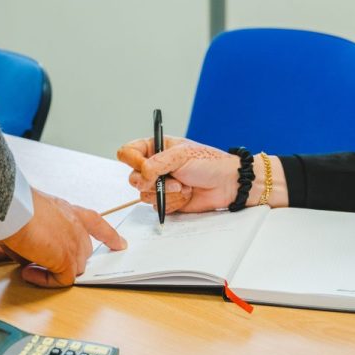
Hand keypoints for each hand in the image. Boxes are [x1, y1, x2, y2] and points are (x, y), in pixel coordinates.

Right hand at [0, 190, 128, 287]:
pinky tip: (29, 273)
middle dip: (68, 259)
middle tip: (46, 262)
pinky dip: (46, 281)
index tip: (120, 244)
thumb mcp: (34, 216)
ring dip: (56, 271)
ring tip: (31, 267)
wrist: (15, 209)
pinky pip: (64, 280)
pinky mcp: (67, 260)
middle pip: (85, 251)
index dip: (109, 236)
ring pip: (76, 267)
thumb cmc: (16, 207)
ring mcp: (75, 244)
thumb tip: (32, 255)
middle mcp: (77, 227)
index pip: (97, 223)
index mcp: (70, 211)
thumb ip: (40, 235)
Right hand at [116, 136, 240, 212]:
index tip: (144, 166)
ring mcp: (160, 185)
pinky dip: (173, 202)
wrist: (227, 184)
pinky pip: (157, 206)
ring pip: (144, 195)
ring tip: (185, 186)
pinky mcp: (166, 201)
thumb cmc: (209, 163)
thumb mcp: (182, 155)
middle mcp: (154, 166)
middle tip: (173, 179)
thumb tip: (141, 174)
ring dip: (167, 193)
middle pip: (133, 178)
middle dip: (154, 182)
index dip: (132, 160)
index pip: (128, 152)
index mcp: (155, 148)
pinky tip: (187, 195)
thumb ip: (157, 163)